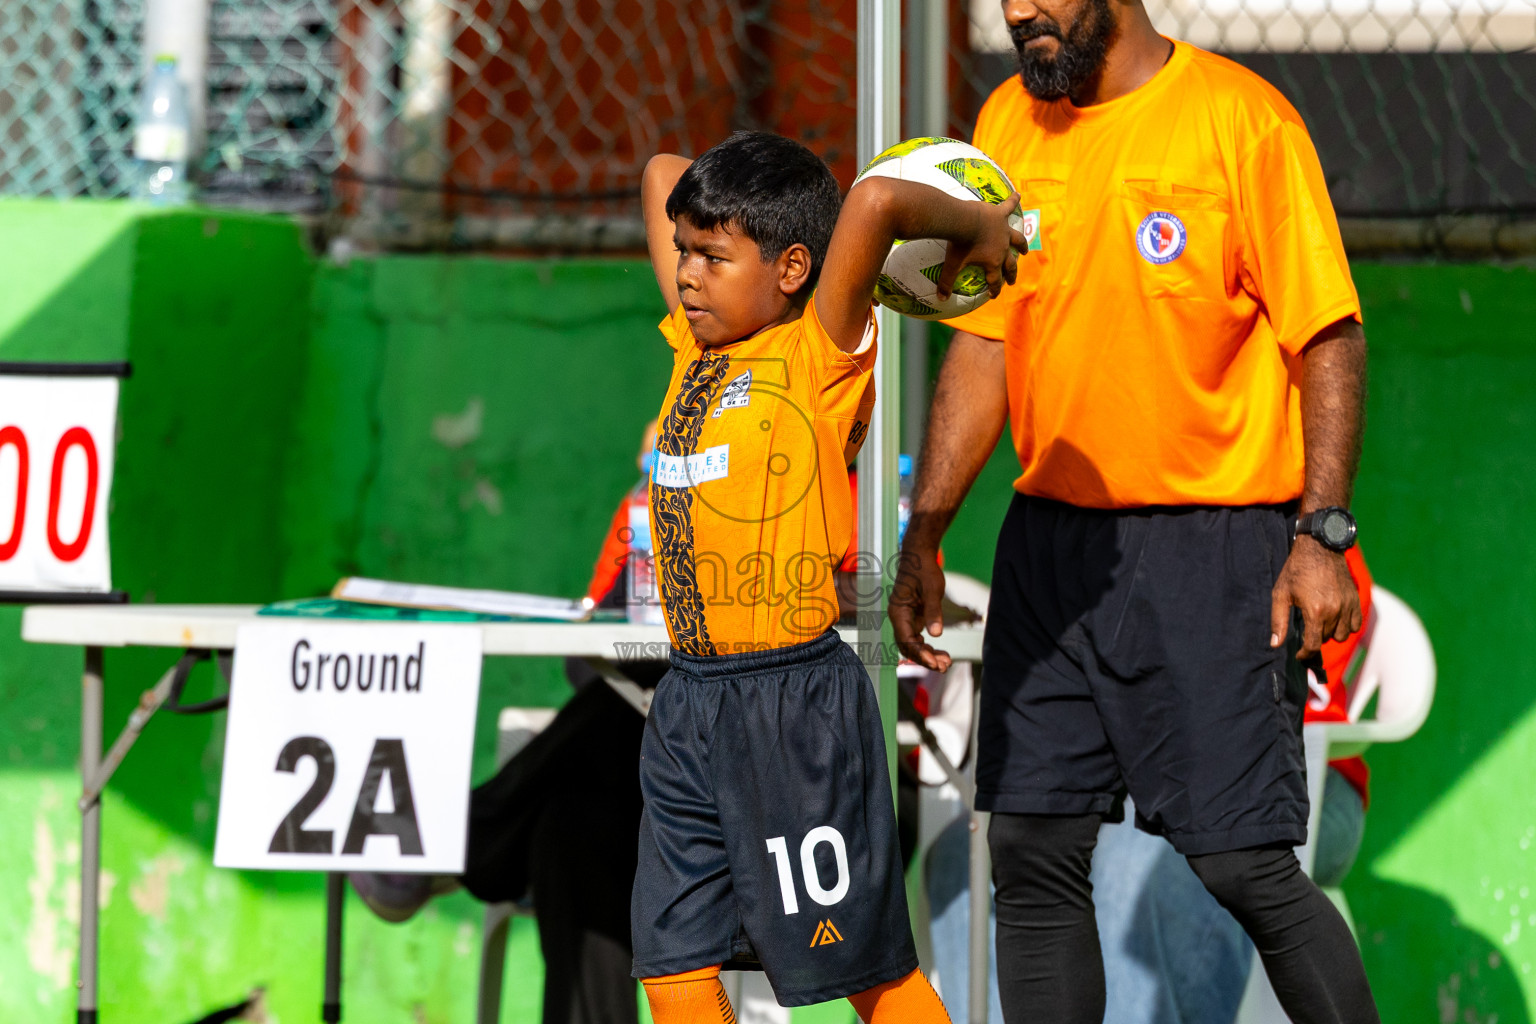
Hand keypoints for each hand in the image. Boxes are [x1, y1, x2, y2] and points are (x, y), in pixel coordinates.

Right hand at [889, 546, 952, 670]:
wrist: (919, 556)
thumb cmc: (924, 570)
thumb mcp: (932, 590)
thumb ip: (933, 612)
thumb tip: (936, 634)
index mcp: (898, 612)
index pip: (906, 640)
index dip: (920, 654)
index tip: (935, 663)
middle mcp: (899, 618)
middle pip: (908, 647)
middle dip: (925, 659)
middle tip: (944, 667)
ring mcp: (905, 620)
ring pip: (913, 645)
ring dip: (928, 656)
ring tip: (946, 663)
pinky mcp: (913, 618)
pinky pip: (918, 639)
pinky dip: (929, 648)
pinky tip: (942, 654)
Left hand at [935, 192, 1023, 300]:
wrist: (961, 221)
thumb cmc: (957, 245)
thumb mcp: (951, 265)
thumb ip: (946, 282)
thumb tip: (941, 299)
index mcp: (992, 262)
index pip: (995, 281)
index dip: (994, 290)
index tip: (992, 296)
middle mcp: (1002, 248)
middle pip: (1010, 264)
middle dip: (1011, 274)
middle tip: (1011, 281)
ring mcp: (1003, 231)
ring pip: (1017, 240)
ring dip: (1022, 245)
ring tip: (1025, 250)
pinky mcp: (1000, 215)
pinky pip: (1009, 206)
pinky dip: (1014, 201)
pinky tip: (1017, 195)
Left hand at [1269, 537, 1361, 660]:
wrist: (1319, 548)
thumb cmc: (1296, 570)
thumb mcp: (1280, 594)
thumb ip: (1278, 621)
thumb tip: (1275, 644)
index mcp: (1315, 611)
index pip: (1313, 645)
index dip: (1304, 654)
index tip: (1299, 654)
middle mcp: (1335, 611)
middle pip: (1326, 639)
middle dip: (1314, 639)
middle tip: (1305, 631)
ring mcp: (1348, 605)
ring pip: (1342, 635)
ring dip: (1330, 634)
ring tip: (1319, 624)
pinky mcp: (1355, 599)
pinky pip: (1355, 624)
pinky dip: (1346, 626)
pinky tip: (1335, 620)